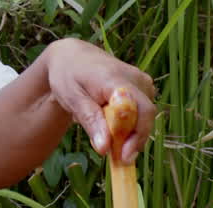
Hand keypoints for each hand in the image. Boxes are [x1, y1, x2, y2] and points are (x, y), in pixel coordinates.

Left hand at [44, 37, 156, 161]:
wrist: (72, 56)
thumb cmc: (68, 75)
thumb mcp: (71, 97)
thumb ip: (90, 120)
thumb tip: (104, 148)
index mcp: (116, 78)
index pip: (140, 110)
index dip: (136, 135)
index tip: (123, 156)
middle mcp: (136, 78)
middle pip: (145, 116)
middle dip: (131, 139)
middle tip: (111, 153)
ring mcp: (143, 81)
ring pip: (143, 116)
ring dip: (127, 130)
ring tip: (101, 127)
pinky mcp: (144, 86)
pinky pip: (141, 112)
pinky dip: (128, 122)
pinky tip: (108, 117)